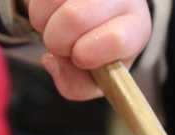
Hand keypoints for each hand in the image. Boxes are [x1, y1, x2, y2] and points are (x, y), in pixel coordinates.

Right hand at [27, 0, 150, 99]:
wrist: (98, 17)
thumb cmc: (98, 52)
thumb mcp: (95, 80)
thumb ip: (76, 85)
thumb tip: (52, 62)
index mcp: (137, 29)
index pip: (116, 39)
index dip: (87, 55)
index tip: (80, 58)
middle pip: (75, 17)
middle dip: (57, 41)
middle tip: (62, 46)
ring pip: (53, 1)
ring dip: (44, 24)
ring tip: (57, 28)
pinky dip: (38, 9)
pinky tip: (52, 12)